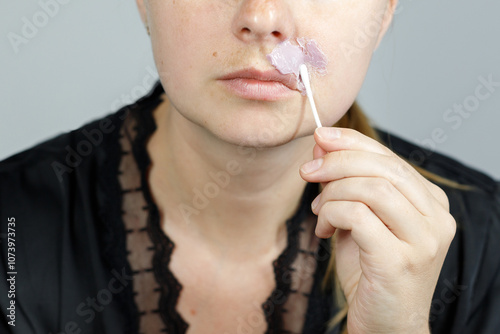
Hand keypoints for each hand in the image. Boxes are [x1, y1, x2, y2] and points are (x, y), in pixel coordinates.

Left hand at [299, 127, 455, 333]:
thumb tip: (323, 144)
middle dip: (337, 162)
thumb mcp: (358, 217)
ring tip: (318, 210)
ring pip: (372, 188)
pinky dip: (332, 214)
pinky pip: (358, 216)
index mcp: (431, 203)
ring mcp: (423, 240)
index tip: (321, 137)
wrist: (385, 322)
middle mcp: (436, 218)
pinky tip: (324, 229)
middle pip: (383, 168)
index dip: (352, 141)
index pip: (391, 158)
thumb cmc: (371, 269)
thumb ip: (347, 182)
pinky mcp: (401, 260)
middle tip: (308, 171)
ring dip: (332, 193)